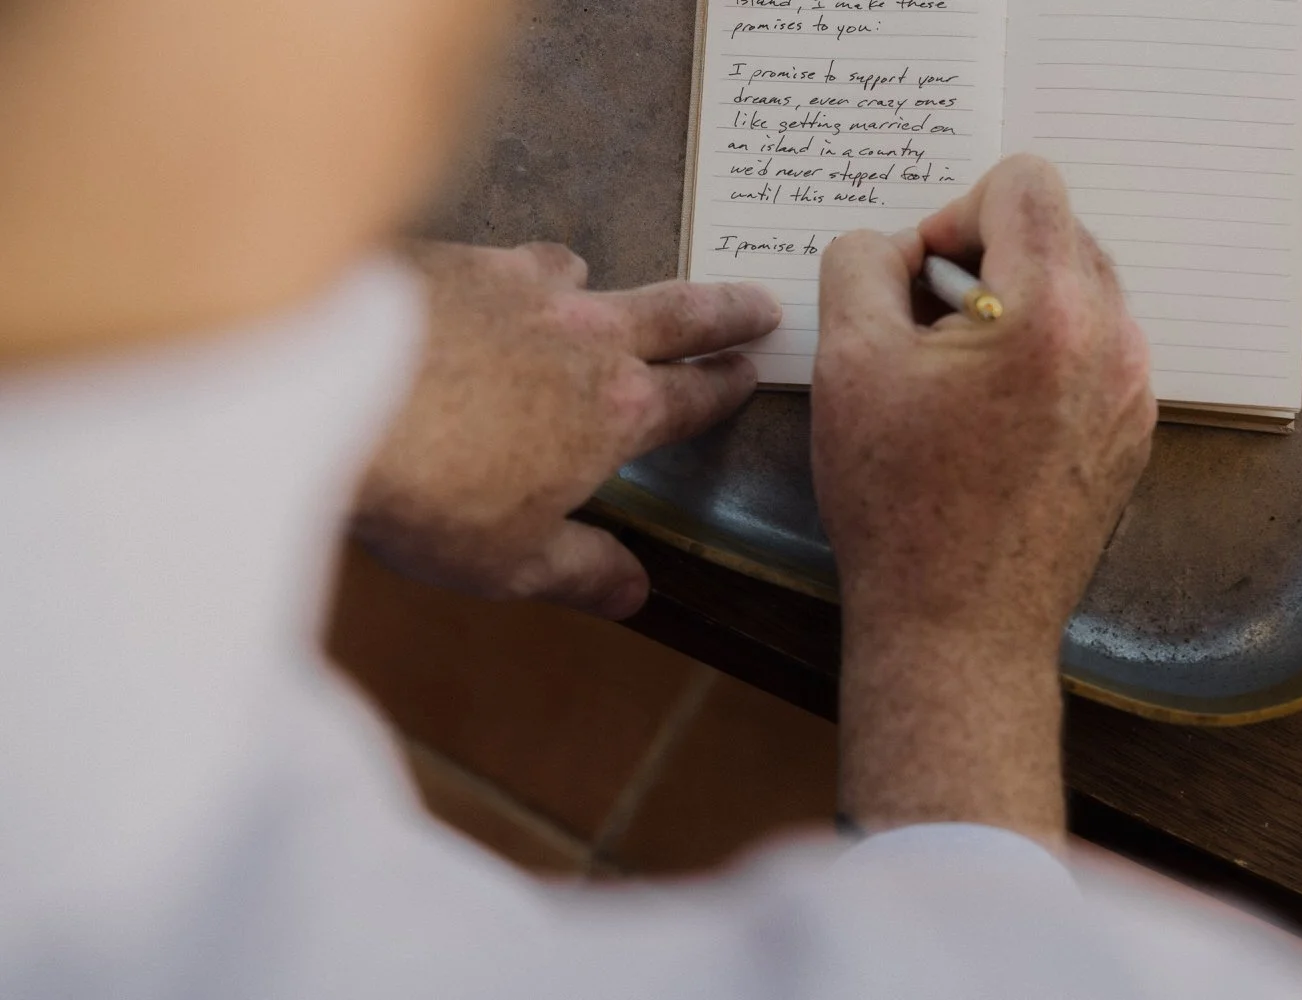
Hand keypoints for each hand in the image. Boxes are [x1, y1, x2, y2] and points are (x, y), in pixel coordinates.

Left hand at [355, 241, 778, 618]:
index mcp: (614, 414)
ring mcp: (525, 289)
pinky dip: (528, 270)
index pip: (692, 398)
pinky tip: (502, 280)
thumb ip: (582, 571)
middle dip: (726, 311)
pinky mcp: (463, 259)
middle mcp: (585, 337)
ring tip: (605, 287)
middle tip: (761, 301)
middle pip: (678, 315)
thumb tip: (637, 593)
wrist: (323, 389)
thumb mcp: (511, 562)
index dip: (725, 388)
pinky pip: (516, 259)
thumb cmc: (428, 492)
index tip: (749, 373)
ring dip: (610, 287)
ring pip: (593, 276)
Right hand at [815, 155, 1154, 841]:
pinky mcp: (1132, 433)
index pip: (1024, 181)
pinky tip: (990, 421)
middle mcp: (1113, 339)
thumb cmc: (898, 502)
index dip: (954, 212)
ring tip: (957, 380)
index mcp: (1049, 309)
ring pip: (1077, 290)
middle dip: (983, 261)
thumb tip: (890, 246)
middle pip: (1055, 231)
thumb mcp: (848, 364)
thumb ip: (861, 265)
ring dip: (1012, 308)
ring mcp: (1133, 390)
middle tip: (926, 332)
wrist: (957, 626)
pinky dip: (1041, 358)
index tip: (919, 282)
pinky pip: (1092, 351)